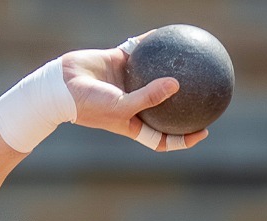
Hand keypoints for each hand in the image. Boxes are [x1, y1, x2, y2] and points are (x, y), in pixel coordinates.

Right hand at [58, 45, 208, 151]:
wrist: (61, 85)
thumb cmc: (89, 105)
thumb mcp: (122, 107)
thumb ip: (149, 97)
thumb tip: (177, 84)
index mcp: (134, 124)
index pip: (163, 138)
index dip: (183, 138)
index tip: (203, 131)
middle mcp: (132, 104)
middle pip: (163, 107)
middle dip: (183, 103)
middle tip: (204, 95)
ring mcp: (126, 83)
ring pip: (153, 76)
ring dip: (169, 69)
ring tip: (190, 60)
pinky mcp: (119, 63)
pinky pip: (140, 52)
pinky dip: (151, 45)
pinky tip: (166, 35)